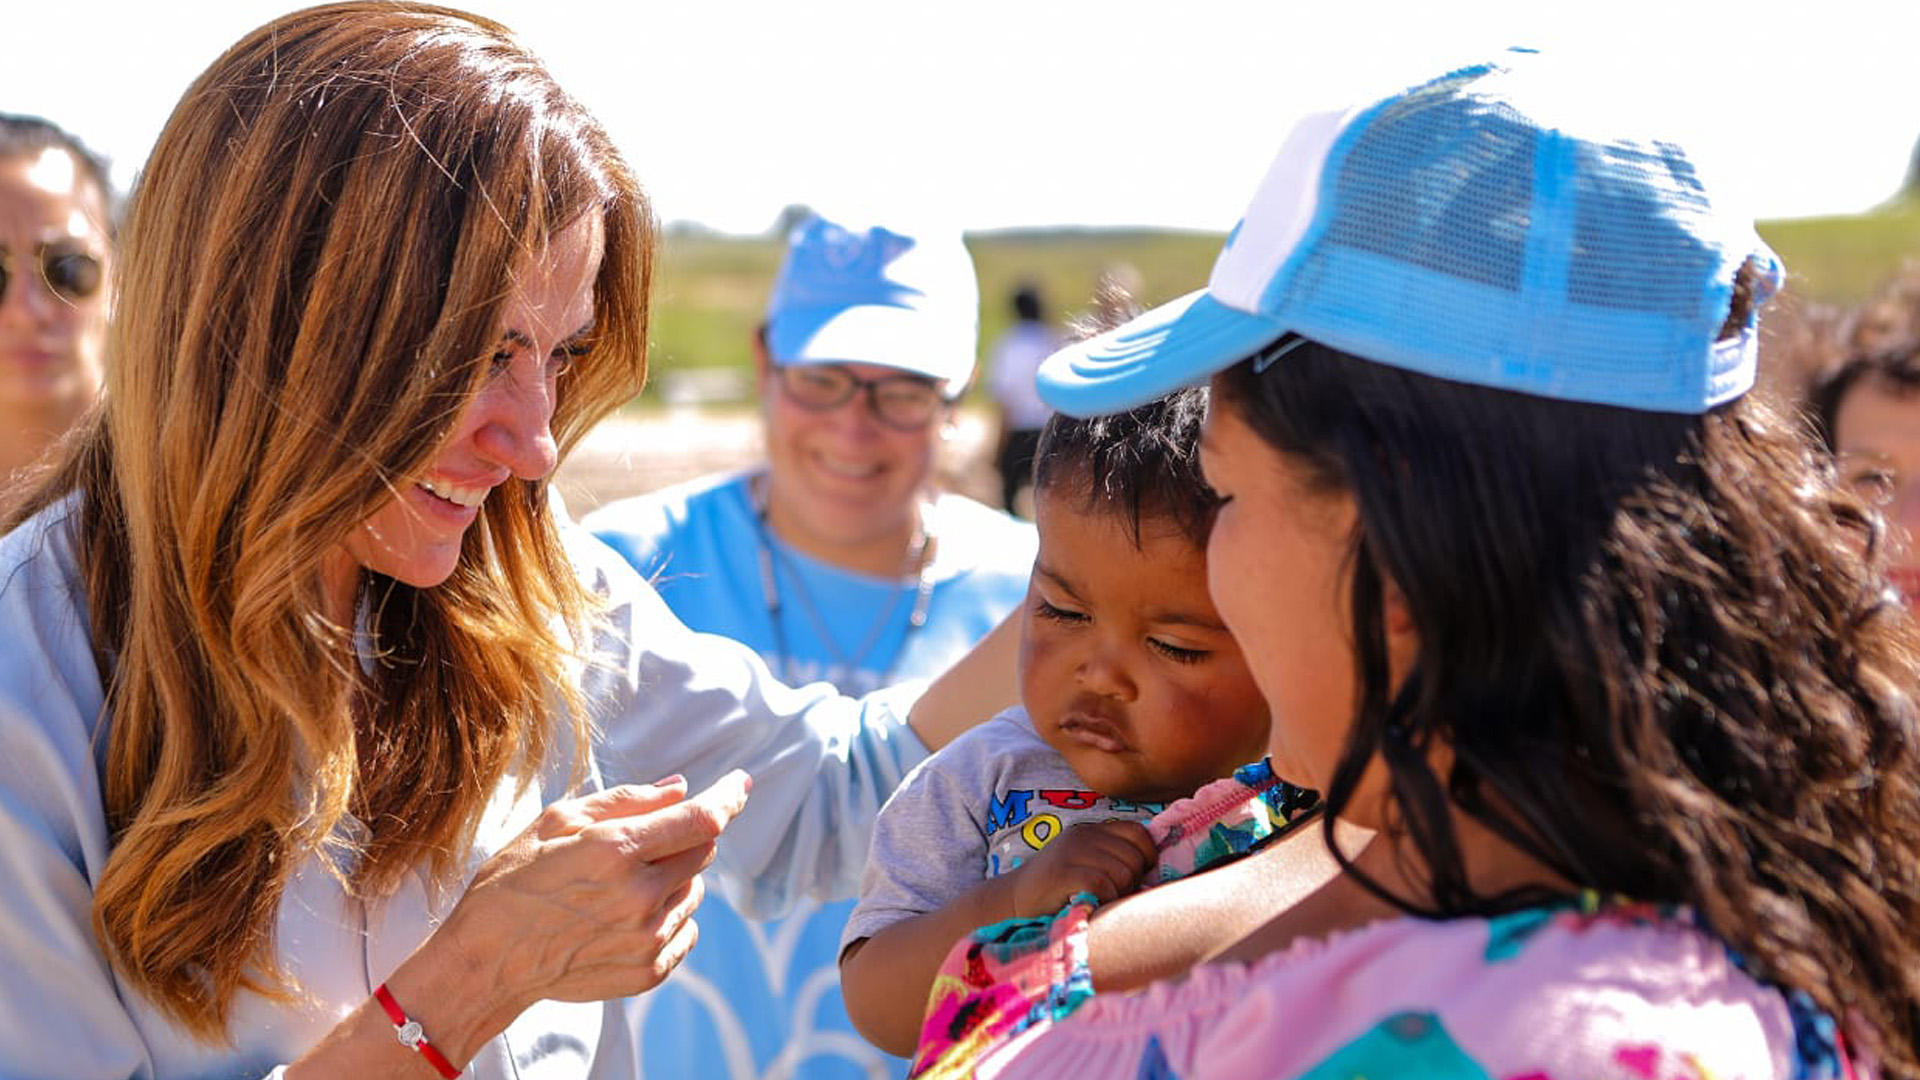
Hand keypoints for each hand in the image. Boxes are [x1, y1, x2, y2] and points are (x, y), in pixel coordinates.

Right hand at [437, 770, 751, 1031]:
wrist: (486, 962)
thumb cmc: (513, 881)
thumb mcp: (557, 821)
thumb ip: (627, 800)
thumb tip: (681, 788)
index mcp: (616, 851)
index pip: (701, 818)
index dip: (728, 797)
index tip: (741, 784)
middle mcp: (639, 897)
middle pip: (703, 852)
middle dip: (684, 837)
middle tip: (642, 843)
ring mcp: (647, 939)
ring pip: (695, 890)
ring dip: (673, 877)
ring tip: (620, 885)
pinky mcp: (648, 971)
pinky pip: (687, 930)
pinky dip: (669, 914)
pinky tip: (627, 915)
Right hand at [1007, 819, 1155, 916]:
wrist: (1010, 903)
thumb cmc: (1055, 892)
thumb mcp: (1084, 864)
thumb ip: (1112, 859)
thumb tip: (1154, 872)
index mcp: (1091, 831)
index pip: (1138, 833)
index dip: (1147, 856)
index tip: (1137, 877)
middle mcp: (1082, 836)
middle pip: (1134, 856)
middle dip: (1132, 881)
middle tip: (1114, 894)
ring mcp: (1071, 852)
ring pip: (1122, 871)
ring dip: (1118, 894)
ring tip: (1101, 900)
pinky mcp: (1062, 873)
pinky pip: (1103, 884)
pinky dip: (1104, 899)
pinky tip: (1091, 903)